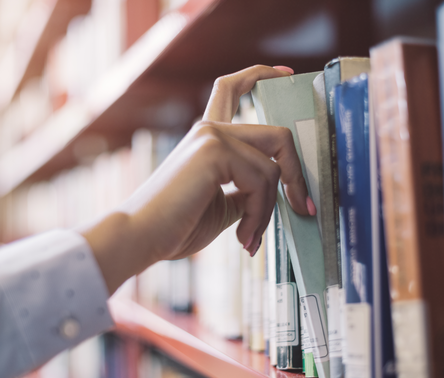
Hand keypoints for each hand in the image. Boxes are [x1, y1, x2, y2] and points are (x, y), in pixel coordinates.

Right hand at [81, 65, 313, 292]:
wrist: (141, 238)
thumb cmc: (175, 227)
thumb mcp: (223, 205)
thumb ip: (248, 190)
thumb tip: (279, 192)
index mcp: (207, 137)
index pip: (233, 87)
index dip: (262, 75)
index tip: (286, 74)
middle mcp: (209, 128)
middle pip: (277, 136)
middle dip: (296, 175)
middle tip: (302, 208)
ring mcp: (212, 136)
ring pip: (273, 166)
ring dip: (270, 209)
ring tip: (250, 237)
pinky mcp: (214, 150)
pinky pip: (262, 180)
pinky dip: (260, 214)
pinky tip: (243, 236)